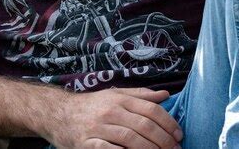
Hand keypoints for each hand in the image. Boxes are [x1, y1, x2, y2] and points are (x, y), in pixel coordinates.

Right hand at [51, 87, 182, 148]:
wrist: (59, 114)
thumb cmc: (93, 106)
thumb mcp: (115, 95)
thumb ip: (141, 96)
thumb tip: (166, 96)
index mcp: (120, 98)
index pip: (151, 109)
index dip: (168, 122)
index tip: (179, 134)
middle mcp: (111, 110)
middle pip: (144, 126)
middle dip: (164, 140)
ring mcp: (99, 128)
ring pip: (131, 140)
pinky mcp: (88, 144)